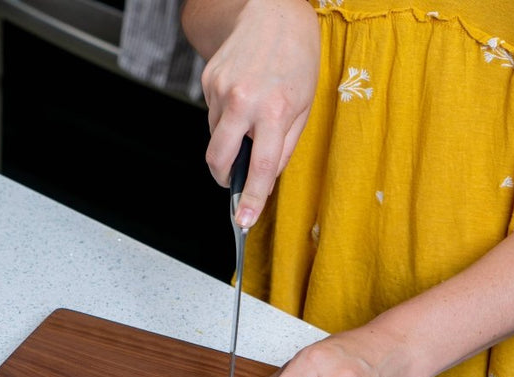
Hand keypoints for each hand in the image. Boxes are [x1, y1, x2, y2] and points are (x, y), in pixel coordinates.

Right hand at [198, 0, 319, 226]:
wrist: (272, 11)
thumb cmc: (296, 56)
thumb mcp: (305, 104)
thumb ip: (285, 145)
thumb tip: (267, 176)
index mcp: (275, 110)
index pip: (261, 168)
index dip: (252, 199)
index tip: (244, 220)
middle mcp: (243, 101)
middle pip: (219, 160)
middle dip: (224, 176)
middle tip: (235, 178)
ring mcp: (221, 91)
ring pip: (215, 137)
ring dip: (229, 139)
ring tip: (250, 114)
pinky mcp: (208, 81)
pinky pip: (212, 114)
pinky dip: (225, 116)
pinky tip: (241, 96)